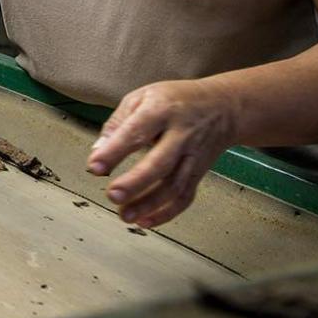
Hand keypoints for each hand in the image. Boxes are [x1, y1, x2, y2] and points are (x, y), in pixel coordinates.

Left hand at [87, 79, 238, 227]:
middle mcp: (180, 135)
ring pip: (174, 186)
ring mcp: (192, 156)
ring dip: (149, 204)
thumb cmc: (176, 100)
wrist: (223, 107)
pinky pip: (185, 197)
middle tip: (113, 195)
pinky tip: (146, 220)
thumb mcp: (142, 97)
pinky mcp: (198, 173)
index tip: (95, 166)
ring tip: (124, 215)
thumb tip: (98, 151)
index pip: (136, 132)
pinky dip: (167, 213)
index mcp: (161, 110)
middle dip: (135, 183)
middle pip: (160, 163)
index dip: (115, 151)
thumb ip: (117, 123)